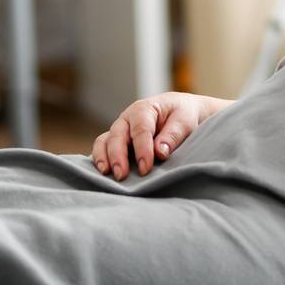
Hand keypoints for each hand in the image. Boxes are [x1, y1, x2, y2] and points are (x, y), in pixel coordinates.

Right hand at [92, 91, 218, 179]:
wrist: (181, 113)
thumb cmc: (182, 116)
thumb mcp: (184, 121)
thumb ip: (172, 135)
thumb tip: (159, 152)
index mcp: (144, 109)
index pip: (140, 129)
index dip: (142, 149)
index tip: (145, 168)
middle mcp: (128, 118)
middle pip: (117, 135)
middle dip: (118, 156)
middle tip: (121, 175)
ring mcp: (120, 130)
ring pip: (104, 141)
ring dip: (103, 158)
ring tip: (107, 174)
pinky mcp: (117, 142)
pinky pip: (102, 149)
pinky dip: (100, 159)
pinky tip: (103, 174)